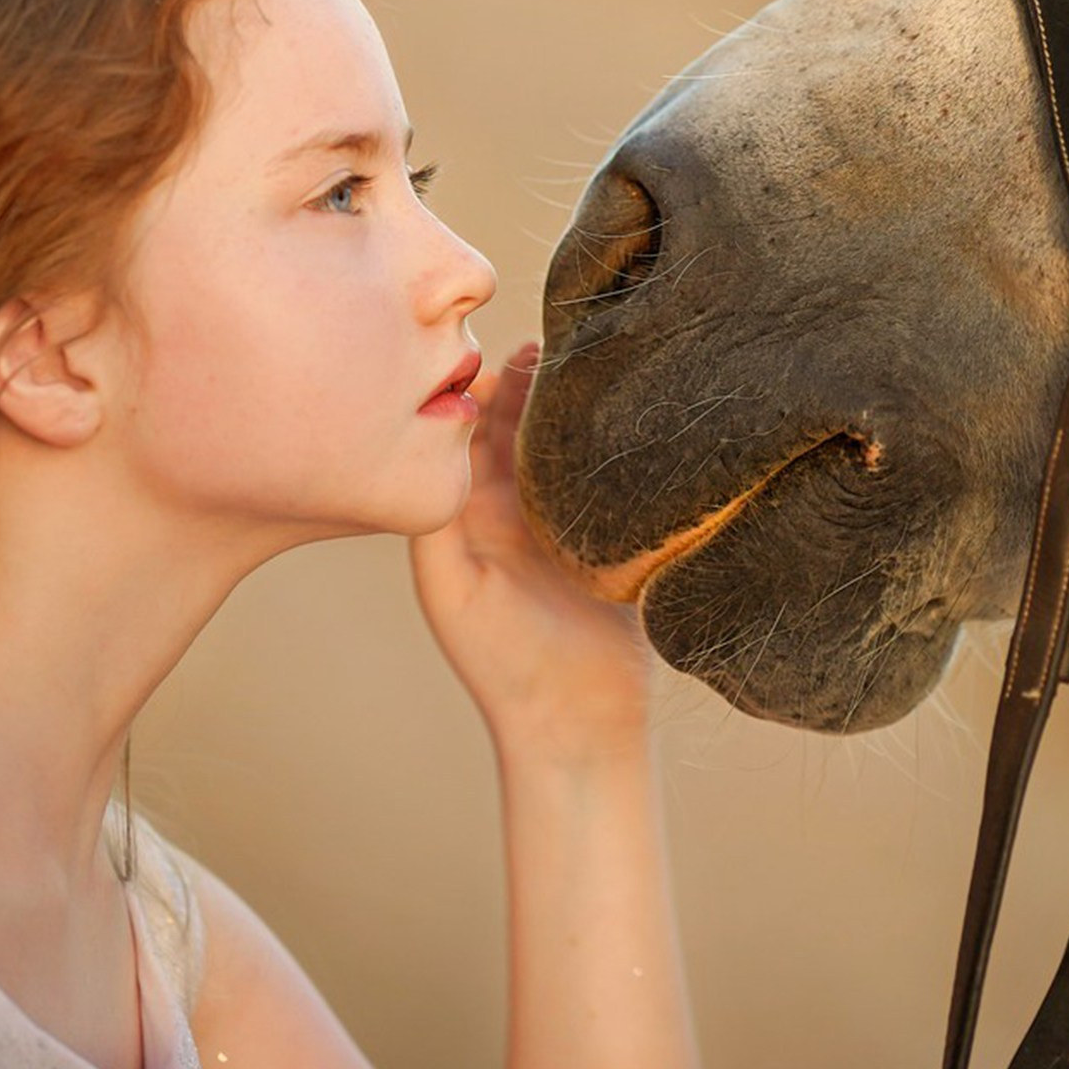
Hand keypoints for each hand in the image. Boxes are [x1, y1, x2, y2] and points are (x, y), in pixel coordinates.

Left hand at [410, 344, 654, 765]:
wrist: (581, 726)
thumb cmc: (506, 666)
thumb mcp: (453, 591)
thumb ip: (439, 523)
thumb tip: (443, 443)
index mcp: (470, 518)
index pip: (468, 433)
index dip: (480, 390)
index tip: (498, 353)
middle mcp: (513, 511)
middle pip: (519, 427)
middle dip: (530, 383)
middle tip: (553, 342)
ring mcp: (563, 519)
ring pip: (563, 443)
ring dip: (572, 404)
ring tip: (589, 360)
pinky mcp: (611, 533)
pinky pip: (605, 473)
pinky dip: (611, 439)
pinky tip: (629, 407)